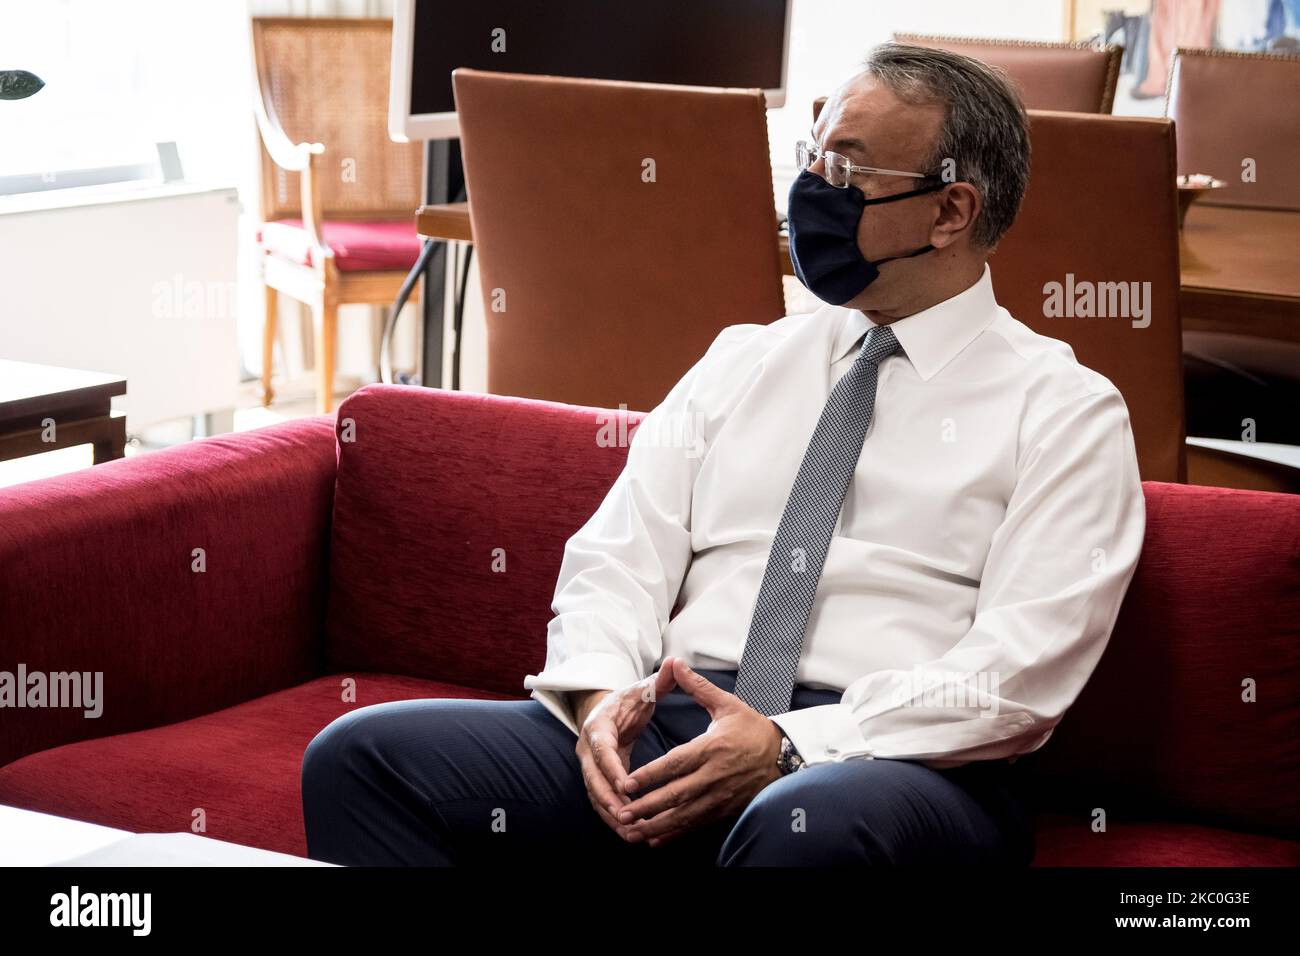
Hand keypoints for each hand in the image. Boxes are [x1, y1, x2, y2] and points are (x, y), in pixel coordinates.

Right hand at [574, 658, 679, 840]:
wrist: (607, 710)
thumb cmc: (627, 700)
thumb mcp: (643, 689)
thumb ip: (660, 680)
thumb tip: (676, 662)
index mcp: (599, 726)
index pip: (601, 749)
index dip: (611, 767)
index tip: (625, 784)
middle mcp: (588, 749)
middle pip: (593, 779)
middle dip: (608, 800)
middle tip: (627, 818)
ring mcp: (590, 767)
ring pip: (595, 796)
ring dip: (611, 816)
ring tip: (632, 833)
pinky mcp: (598, 780)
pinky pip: (603, 802)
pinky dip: (614, 818)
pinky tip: (632, 833)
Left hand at [616, 658, 783, 846]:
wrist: (785, 756)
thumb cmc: (753, 729)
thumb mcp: (726, 704)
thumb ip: (697, 686)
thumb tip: (675, 663)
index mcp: (711, 748)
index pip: (676, 763)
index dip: (651, 775)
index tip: (627, 783)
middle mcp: (714, 775)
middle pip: (676, 794)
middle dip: (647, 806)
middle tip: (622, 813)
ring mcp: (720, 796)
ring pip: (684, 815)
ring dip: (657, 825)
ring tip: (632, 832)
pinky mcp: (725, 810)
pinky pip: (696, 825)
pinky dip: (675, 833)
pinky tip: (656, 839)